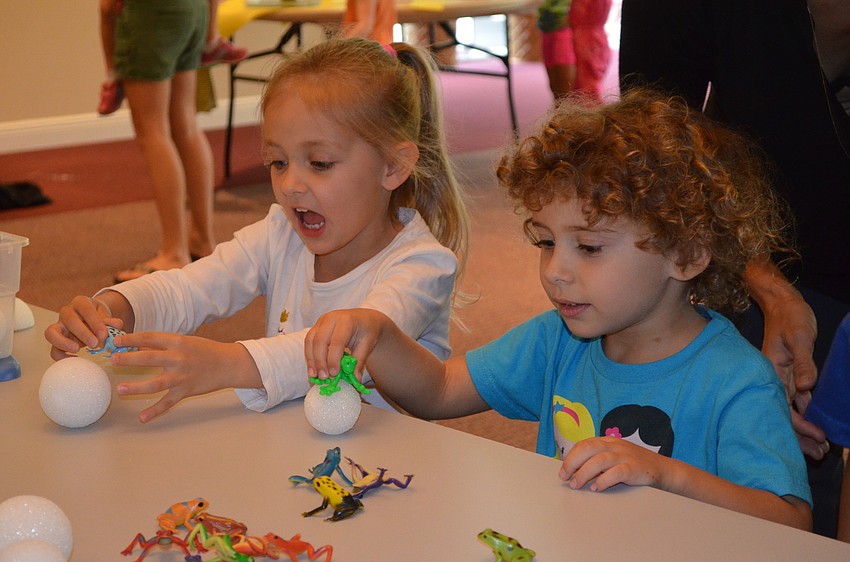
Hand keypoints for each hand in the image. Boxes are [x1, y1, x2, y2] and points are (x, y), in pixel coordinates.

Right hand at [44, 295, 123, 359]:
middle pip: (69, 320)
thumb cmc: (98, 316)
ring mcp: (58, 326)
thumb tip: (117, 325)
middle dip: (83, 333)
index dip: (95, 322)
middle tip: (95, 344)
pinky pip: (53, 349)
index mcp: (80, 302)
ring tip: (77, 350)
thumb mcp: (106, 314)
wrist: (91, 318)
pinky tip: (75, 359)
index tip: (104, 335)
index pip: (86, 309)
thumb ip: (110, 320)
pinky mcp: (56, 340)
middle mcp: (66, 312)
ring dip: (64, 342)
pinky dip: (61, 356)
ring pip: (51, 333)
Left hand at [111, 332, 260, 422]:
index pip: (150, 338)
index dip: (131, 339)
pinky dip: (155, 411)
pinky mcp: (186, 391)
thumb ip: (162, 345)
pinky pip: (168, 402)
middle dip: (129, 359)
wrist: (229, 364)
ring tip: (120, 389)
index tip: (116, 341)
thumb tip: (137, 345)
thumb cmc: (206, 350)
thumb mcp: (185, 342)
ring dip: (136, 387)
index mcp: (178, 342)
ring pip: (156, 384)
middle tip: (114, 360)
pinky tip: (142, 417)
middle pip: (149, 358)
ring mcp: (182, 376)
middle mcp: (179, 358)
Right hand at [304, 308, 389, 381]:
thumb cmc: (366, 332)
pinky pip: (308, 342)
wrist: (363, 319)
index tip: (334, 374)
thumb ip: (359, 362)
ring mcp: (321, 321)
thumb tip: (354, 380)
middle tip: (324, 377)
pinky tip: (313, 369)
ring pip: (310, 341)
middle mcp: (331, 318)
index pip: (337, 341)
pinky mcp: (316, 327)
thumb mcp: (367, 345)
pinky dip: (309, 356)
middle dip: (320, 361)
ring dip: (311, 360)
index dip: (334, 358)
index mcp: (347, 321)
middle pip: (320, 340)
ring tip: (314, 376)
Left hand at [559, 437, 673, 491]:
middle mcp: (614, 446)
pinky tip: (596, 488)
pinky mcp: (634, 468)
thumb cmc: (633, 465)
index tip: (563, 471)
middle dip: (572, 463)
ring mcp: (625, 456)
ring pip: (599, 460)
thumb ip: (597, 460)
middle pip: (587, 448)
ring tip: (576, 485)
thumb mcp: (614, 457)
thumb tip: (574, 472)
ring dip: (584, 473)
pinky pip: (616, 472)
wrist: (662, 469)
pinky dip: (604, 480)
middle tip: (565, 477)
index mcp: (607, 441)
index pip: (583, 444)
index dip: (570, 457)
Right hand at [745, 260, 826, 458]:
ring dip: (804, 430)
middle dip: (800, 437)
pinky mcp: (790, 375)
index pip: (784, 407)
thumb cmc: (790, 317)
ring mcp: (782, 378)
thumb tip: (806, 388)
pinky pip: (796, 400)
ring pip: (791, 410)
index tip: (818, 437)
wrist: (784, 303)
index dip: (800, 426)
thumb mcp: (800, 337)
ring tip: (820, 447)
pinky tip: (816, 425)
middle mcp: (774, 379)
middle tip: (819, 454)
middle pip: (784, 414)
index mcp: (771, 372)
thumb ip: (803, 363)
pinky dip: (806, 414)